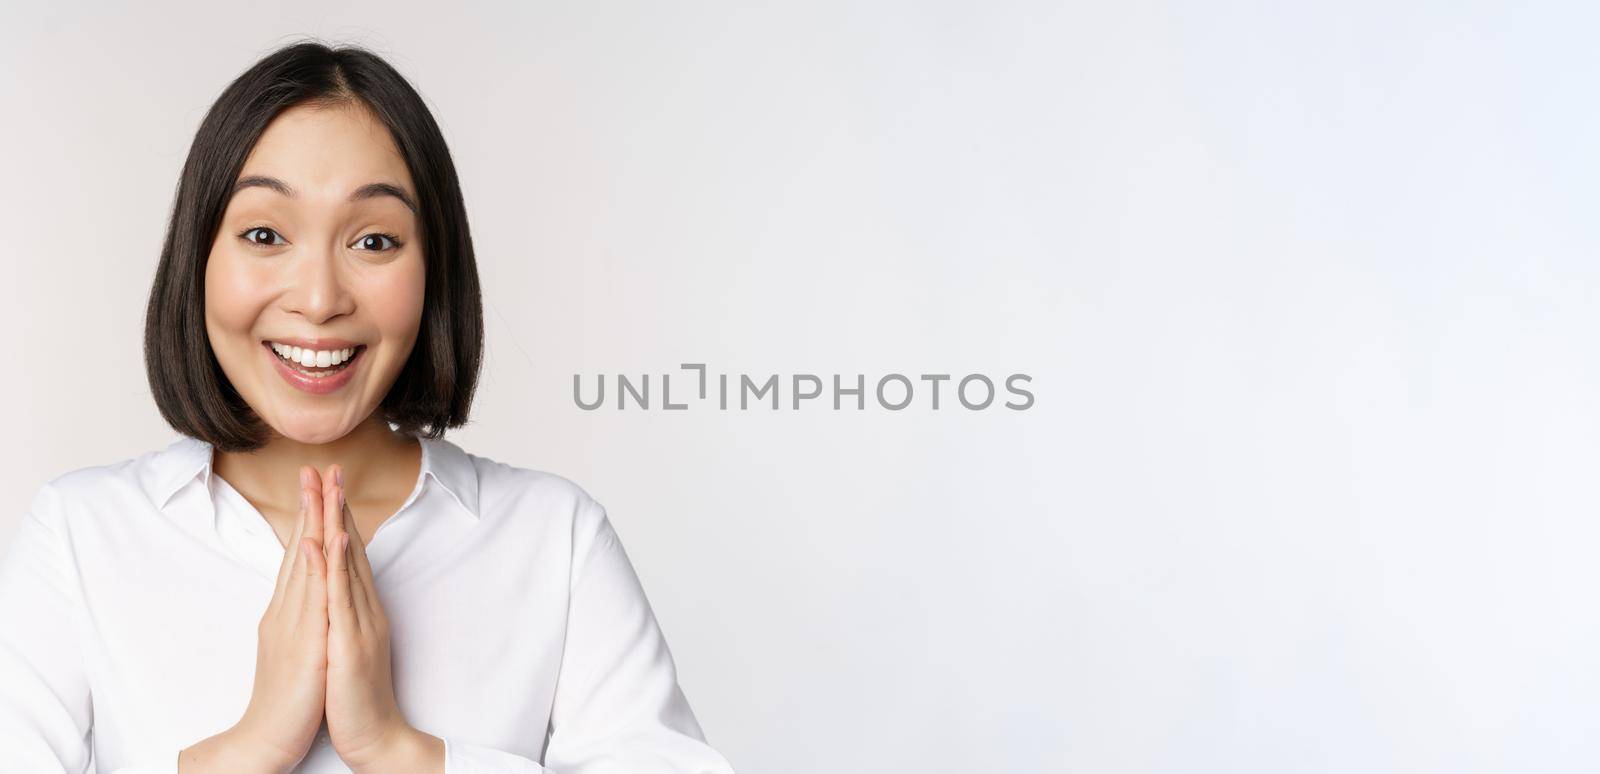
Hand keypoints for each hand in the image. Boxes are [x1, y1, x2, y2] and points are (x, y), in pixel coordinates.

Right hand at [192, 467, 329, 772]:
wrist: (268, 738)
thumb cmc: (287, 696)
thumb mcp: (295, 645)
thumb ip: (300, 615)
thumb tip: (306, 591)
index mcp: (289, 610)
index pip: (300, 555)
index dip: (310, 518)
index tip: (318, 484)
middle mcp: (288, 610)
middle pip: (299, 549)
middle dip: (310, 507)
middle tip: (317, 466)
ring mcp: (295, 624)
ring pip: (306, 564)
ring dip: (314, 523)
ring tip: (321, 488)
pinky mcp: (306, 644)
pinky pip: (313, 599)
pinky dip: (316, 567)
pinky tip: (319, 542)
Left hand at [320, 464, 443, 771]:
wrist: (375, 736)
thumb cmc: (355, 696)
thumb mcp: (345, 646)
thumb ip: (342, 615)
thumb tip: (332, 591)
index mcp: (360, 609)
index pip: (347, 554)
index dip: (337, 516)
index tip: (326, 484)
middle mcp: (364, 609)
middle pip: (349, 548)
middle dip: (337, 506)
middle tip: (328, 467)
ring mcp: (359, 623)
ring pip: (346, 563)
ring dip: (336, 522)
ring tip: (328, 488)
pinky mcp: (350, 643)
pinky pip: (340, 598)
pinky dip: (334, 566)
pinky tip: (328, 540)